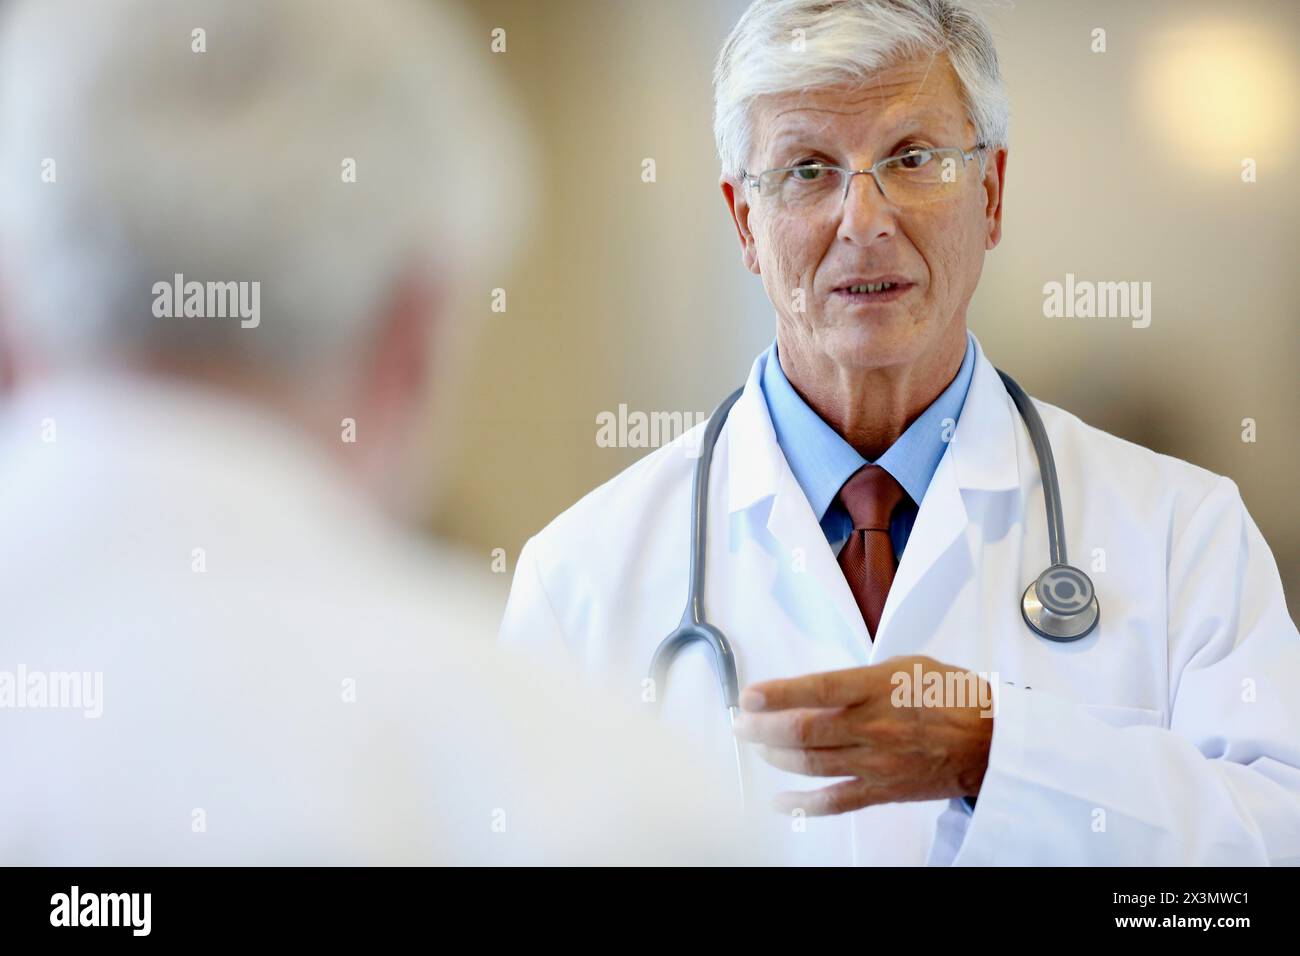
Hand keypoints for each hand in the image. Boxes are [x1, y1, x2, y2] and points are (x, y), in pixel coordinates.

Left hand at [732, 655, 993, 815]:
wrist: (991, 740)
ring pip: (811, 764)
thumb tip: (824, 688)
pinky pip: (836, 801)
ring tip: (757, 748)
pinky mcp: (884, 789)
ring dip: (776, 757)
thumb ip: (862, 677)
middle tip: (741, 722)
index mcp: (879, 688)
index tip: (750, 694)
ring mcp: (877, 761)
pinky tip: (780, 802)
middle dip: (763, 728)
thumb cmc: (952, 696)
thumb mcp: (906, 665)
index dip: (779, 693)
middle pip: (804, 730)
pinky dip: (804, 804)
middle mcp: (874, 726)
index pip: (818, 689)